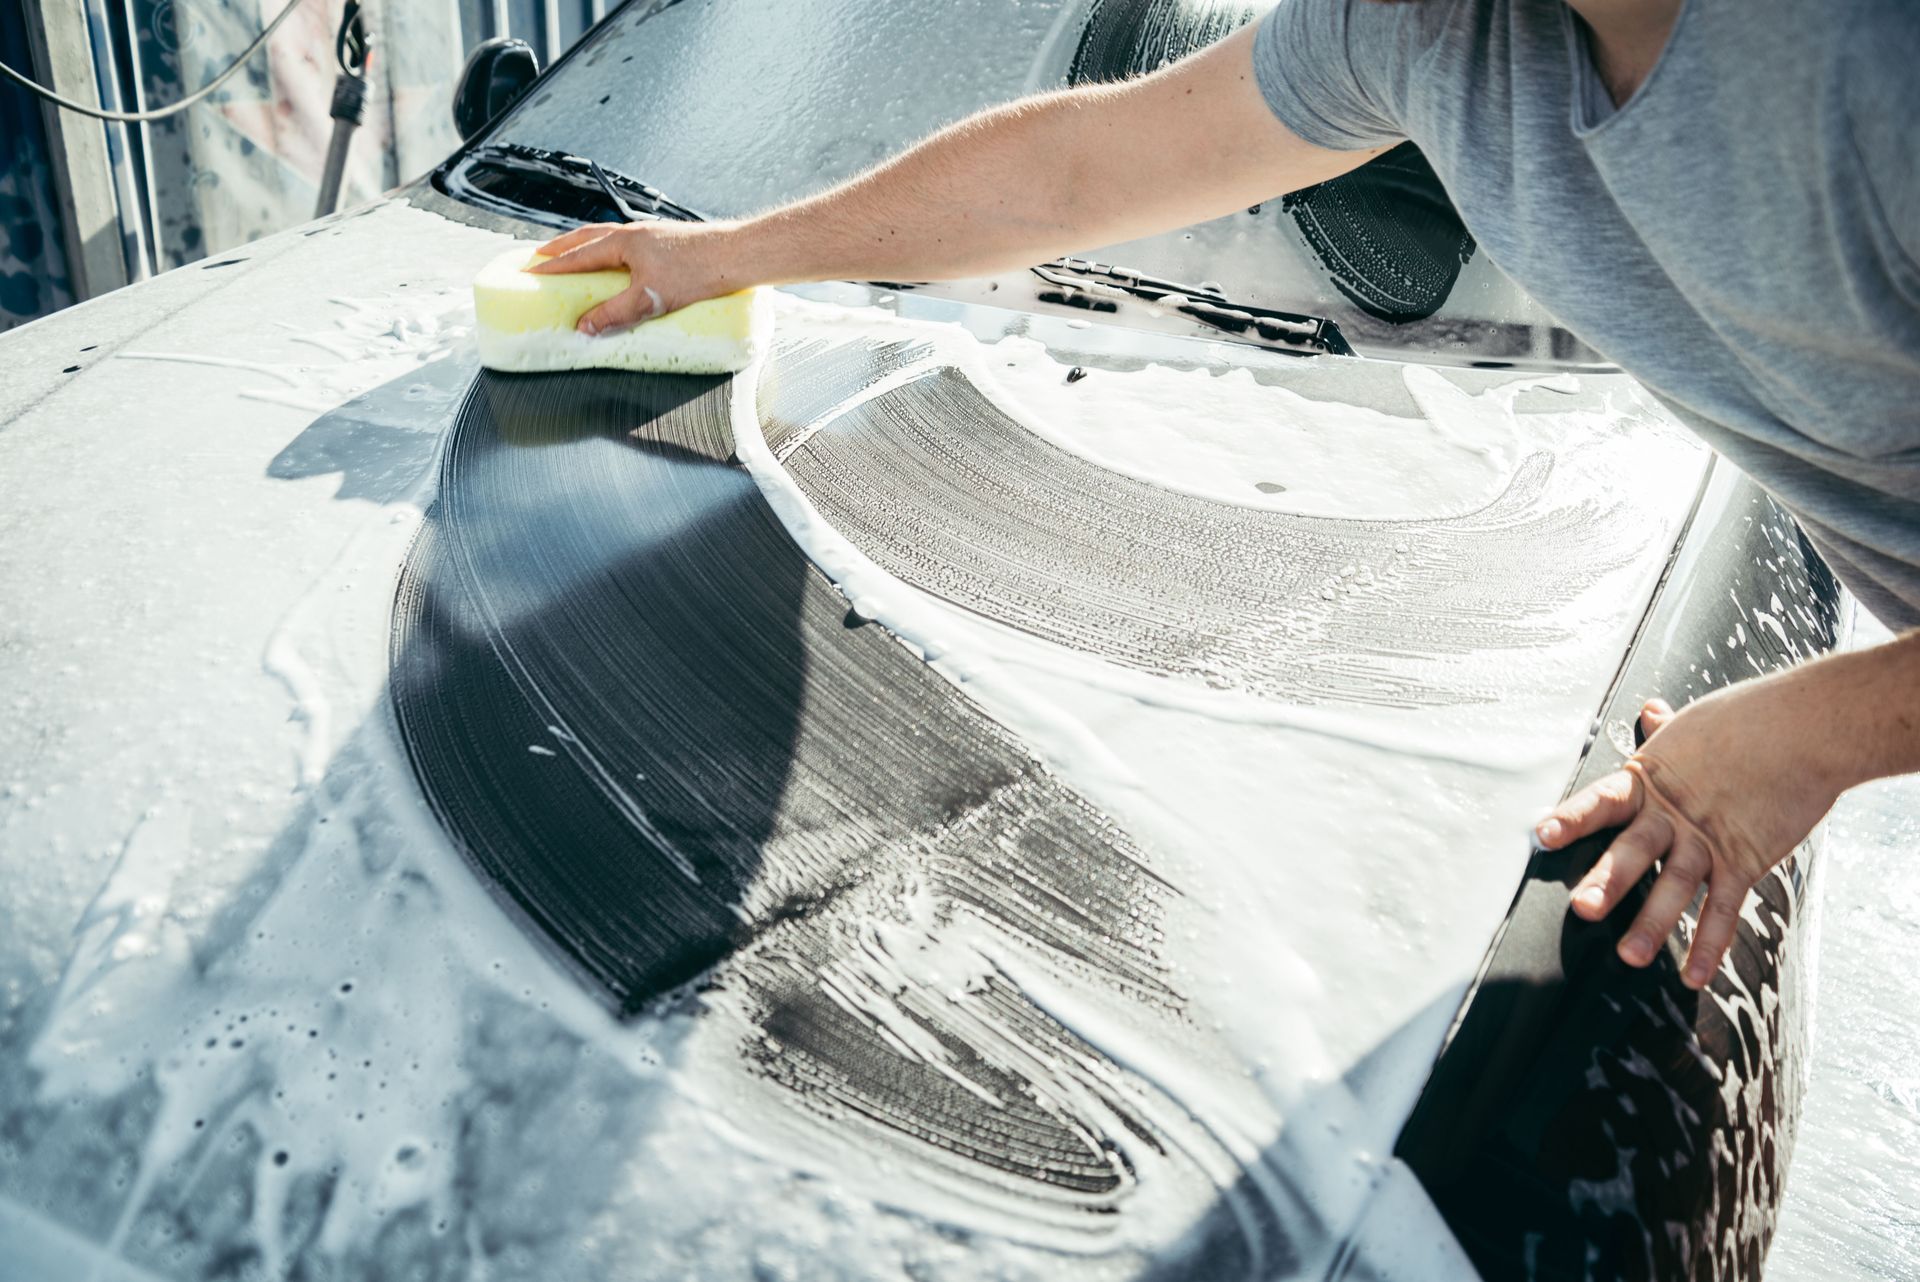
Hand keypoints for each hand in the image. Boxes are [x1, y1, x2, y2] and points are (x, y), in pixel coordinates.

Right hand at [527, 220, 738, 334]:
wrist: (738, 257)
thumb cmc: (699, 271)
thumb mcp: (651, 298)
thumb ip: (616, 313)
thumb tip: (585, 327)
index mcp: (623, 241)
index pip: (577, 255)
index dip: (551, 266)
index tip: (529, 274)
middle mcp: (634, 233)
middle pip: (588, 238)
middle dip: (562, 249)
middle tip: (540, 257)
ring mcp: (651, 236)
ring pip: (608, 239)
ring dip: (587, 249)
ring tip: (574, 260)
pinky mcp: (668, 244)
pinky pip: (628, 247)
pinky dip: (613, 255)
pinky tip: (619, 267)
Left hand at [1535, 684, 1849, 989]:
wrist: (1807, 730)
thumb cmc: (1749, 720)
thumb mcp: (1696, 724)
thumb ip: (1666, 731)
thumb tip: (1650, 711)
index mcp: (1651, 780)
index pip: (1603, 800)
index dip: (1573, 817)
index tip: (1543, 835)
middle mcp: (1674, 814)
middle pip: (1635, 850)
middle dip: (1608, 880)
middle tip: (1583, 908)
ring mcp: (1709, 840)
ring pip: (1676, 887)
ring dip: (1654, 924)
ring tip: (1630, 956)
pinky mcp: (1744, 860)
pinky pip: (1724, 908)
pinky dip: (1711, 944)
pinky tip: (1694, 976)